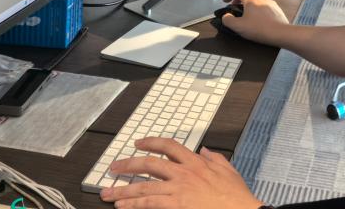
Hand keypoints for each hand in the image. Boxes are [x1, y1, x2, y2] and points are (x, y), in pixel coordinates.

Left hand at [102, 138, 259, 208]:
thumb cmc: (236, 197)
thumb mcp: (228, 170)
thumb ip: (215, 158)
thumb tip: (205, 151)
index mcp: (196, 162)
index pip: (169, 146)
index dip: (151, 142)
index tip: (138, 143)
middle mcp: (184, 173)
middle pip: (149, 164)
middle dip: (128, 165)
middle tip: (113, 167)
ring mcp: (178, 190)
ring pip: (144, 185)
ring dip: (123, 189)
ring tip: (108, 192)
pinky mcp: (176, 205)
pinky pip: (148, 203)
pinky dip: (133, 204)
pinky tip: (122, 205)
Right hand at [222, 0, 289, 44]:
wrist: (280, 33)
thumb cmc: (261, 29)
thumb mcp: (239, 27)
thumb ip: (228, 20)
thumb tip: (226, 17)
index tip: (225, 0)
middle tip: (234, 3)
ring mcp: (269, 2)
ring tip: (245, 9)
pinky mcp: (275, 8)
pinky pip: (264, 2)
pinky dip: (258, 4)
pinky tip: (257, 14)